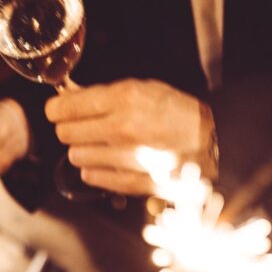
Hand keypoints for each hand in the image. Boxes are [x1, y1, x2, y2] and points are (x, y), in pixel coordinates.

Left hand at [45, 78, 213, 194]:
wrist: (214, 142)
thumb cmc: (177, 112)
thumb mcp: (143, 88)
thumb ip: (103, 94)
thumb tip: (69, 96)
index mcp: (125, 99)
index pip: (66, 107)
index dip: (57, 108)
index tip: (57, 110)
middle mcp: (124, 129)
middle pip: (66, 133)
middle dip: (70, 128)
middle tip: (82, 126)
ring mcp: (128, 158)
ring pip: (76, 157)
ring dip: (83, 150)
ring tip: (101, 145)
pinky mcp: (133, 182)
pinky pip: (92, 177)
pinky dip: (94, 170)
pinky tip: (106, 161)